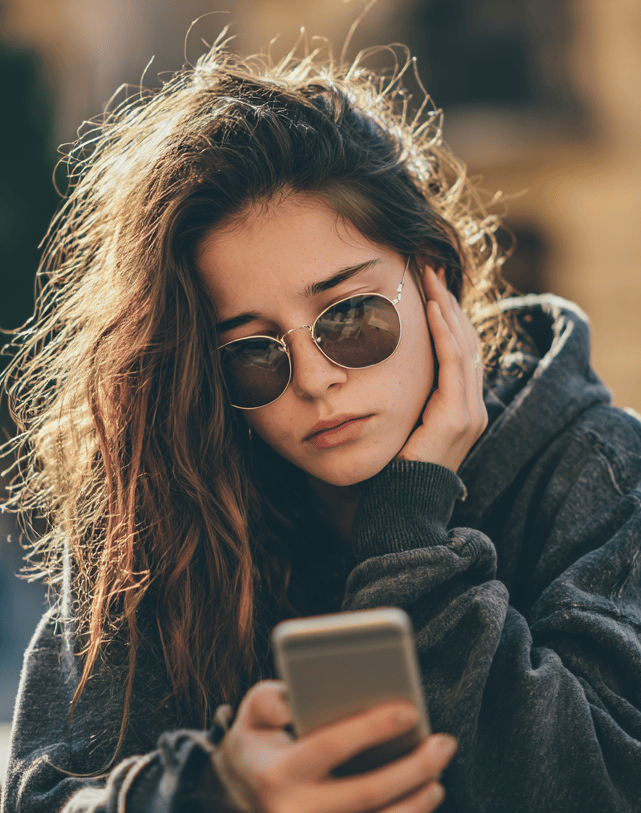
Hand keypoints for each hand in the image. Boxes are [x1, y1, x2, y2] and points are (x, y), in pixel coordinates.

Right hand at [208, 680, 456, 812]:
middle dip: (412, 768)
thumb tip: (295, 699)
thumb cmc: (257, 745)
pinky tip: (420, 801)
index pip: (330, 745)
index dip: (372, 727)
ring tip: (437, 776)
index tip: (410, 710)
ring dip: (416, 803)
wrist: (235, 798)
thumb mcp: (253, 714)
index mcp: (276, 774)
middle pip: (366, 793)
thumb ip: (270, 699)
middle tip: (444, 743)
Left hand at [397, 265, 486, 472]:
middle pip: (464, 339)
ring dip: (446, 307)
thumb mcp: (402, 423)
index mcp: (460, 405)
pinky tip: (434, 308)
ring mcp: (470, 410)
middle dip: (447, 300)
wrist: (401, 505)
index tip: (428, 283)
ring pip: (462, 345)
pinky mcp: (459, 417)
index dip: (446, 314)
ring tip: (430, 277)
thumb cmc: (394, 467)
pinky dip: (445, 333)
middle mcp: (472, 405)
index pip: (458, 348)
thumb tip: (380, 368)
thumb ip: (405, 397)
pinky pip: (455, 364)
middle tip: (430, 267)